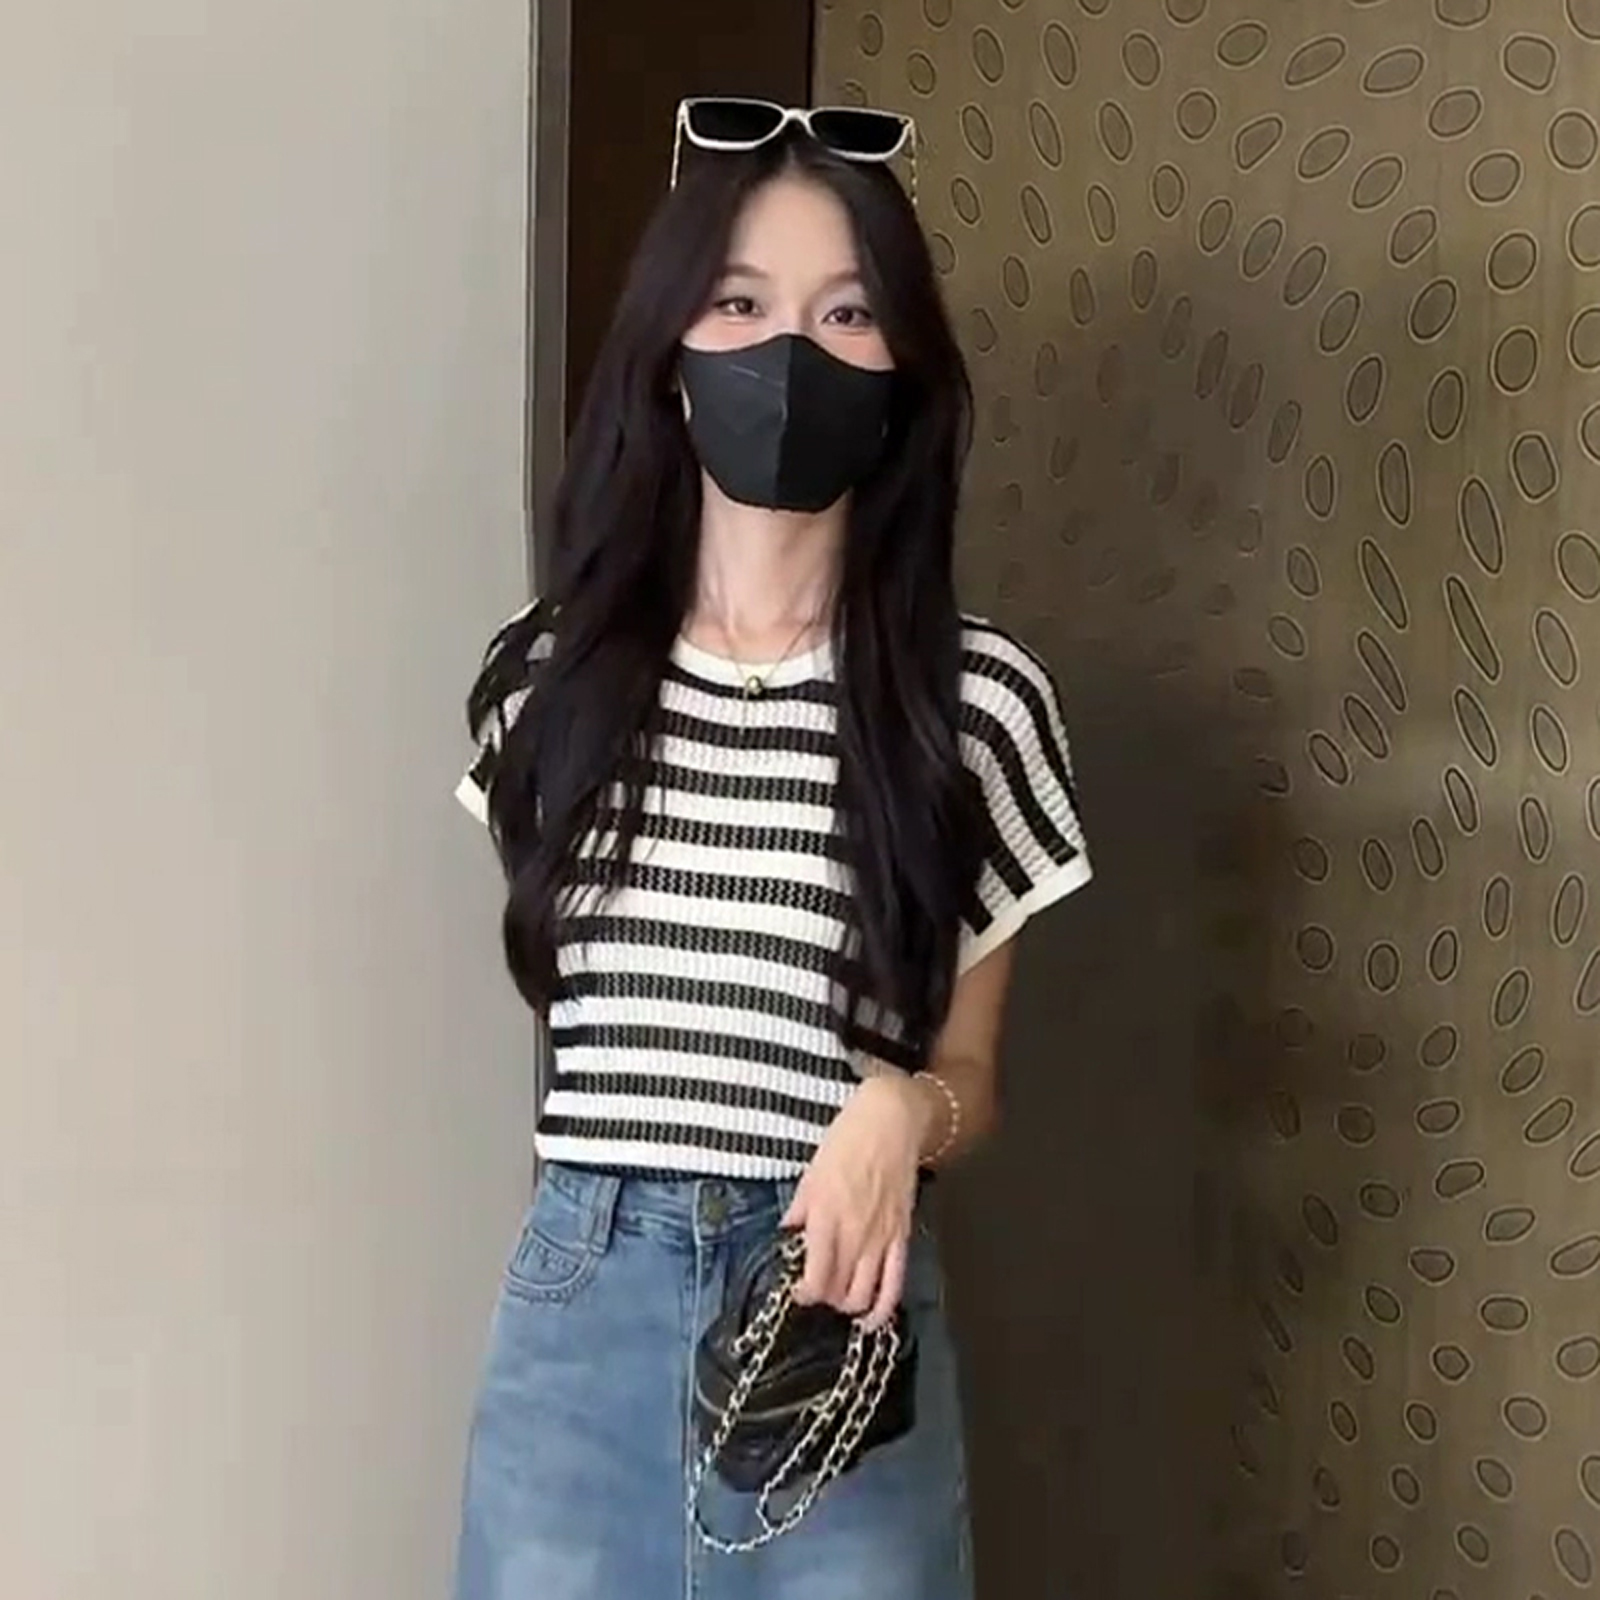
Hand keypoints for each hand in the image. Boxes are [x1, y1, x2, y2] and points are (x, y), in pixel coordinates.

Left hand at [782, 1073, 936, 1330]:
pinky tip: (872, 1319)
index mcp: (825, 1217)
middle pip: (837, 1291)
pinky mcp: (902, 1235)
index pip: (815, 1278)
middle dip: (824, 1298)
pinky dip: (884, 1308)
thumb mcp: (811, 1171)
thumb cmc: (847, 1139)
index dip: (804, 1294)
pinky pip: (895, 1283)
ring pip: (864, 1295)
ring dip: (849, 1306)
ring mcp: (881, 1238)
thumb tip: (788, 1232)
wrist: (891, 1121)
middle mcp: (853, 1234)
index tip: (798, 1289)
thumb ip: (800, 1209)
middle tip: (818, 1287)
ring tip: (840, 1299)